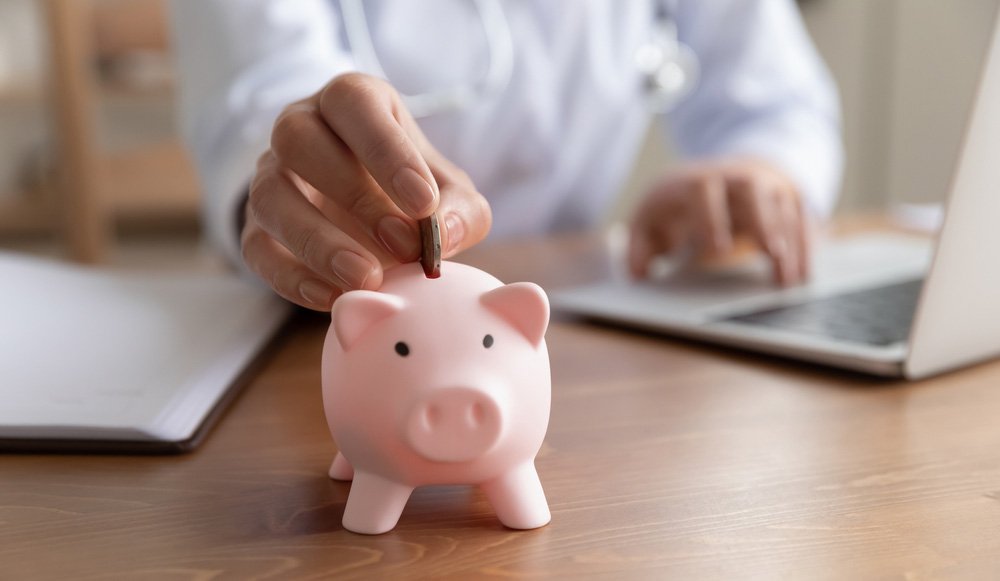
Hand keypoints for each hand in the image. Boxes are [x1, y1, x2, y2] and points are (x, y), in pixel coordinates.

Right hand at [242, 73, 491, 309]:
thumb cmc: (414, 190)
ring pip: (268, 194)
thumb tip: (444, 233)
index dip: (387, 151)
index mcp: (351, 102)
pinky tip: (331, 298)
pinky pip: (256, 248)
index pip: (353, 103)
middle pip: (299, 140)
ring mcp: (270, 175)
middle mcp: (300, 127)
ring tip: (366, 278)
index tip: (424, 203)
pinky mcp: (256, 227)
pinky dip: (290, 276)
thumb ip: (460, 209)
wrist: (375, 219)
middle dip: (355, 196)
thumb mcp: (450, 192)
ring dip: (317, 240)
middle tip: (404, 244)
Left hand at [628, 158, 809, 285]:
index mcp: (693, 181)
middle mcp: (732, 177)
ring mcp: (764, 185)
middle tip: (771, 252)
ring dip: (789, 240)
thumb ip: (639, 247)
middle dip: (762, 218)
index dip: (710, 216)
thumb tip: (637, 274)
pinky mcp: (787, 198)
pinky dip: (805, 244)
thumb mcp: (650, 219)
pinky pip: (802, 216)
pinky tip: (803, 273)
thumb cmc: (679, 207)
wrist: (721, 175)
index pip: (702, 189)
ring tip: (788, 279)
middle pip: (751, 187)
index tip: (717, 248)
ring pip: (782, 204)